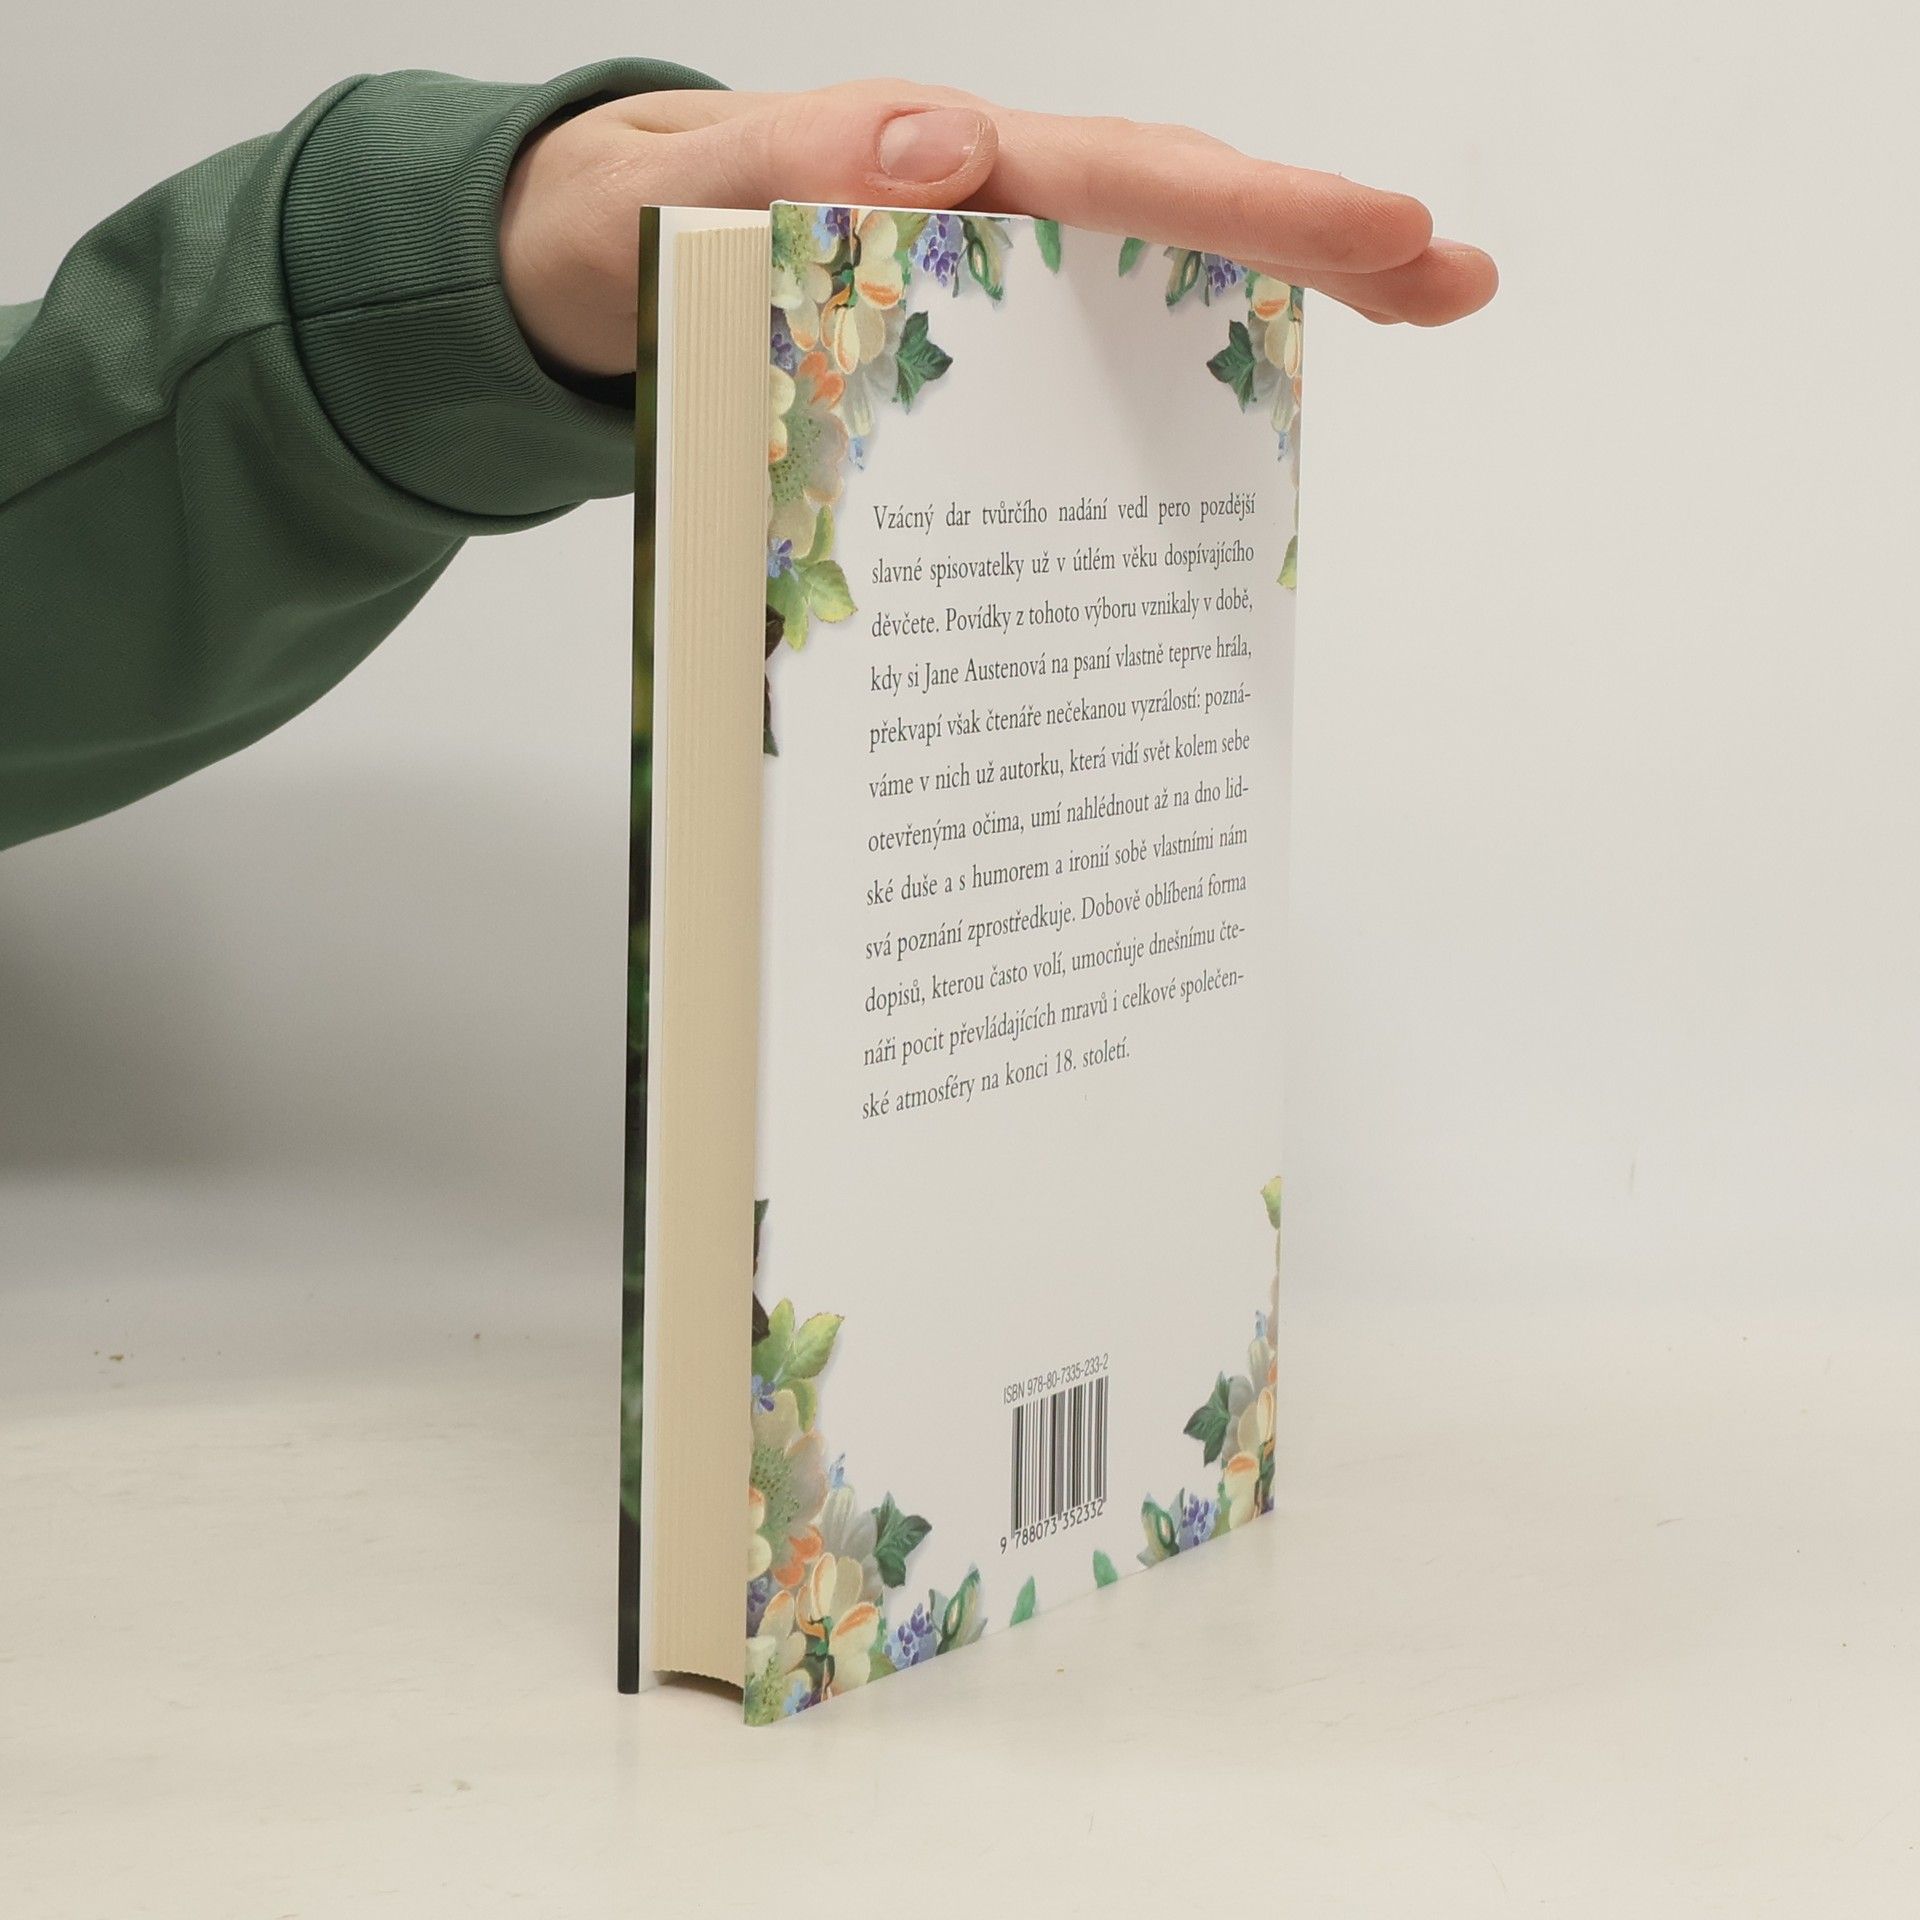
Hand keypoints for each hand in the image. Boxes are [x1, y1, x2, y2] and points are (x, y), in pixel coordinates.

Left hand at [500, 78, 1497, 379]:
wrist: (588, 271)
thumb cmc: (633, 233)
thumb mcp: (678, 197)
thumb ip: (789, 167)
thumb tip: (944, 153)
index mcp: (931, 170)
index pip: (1116, 180)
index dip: (1246, 208)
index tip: (1373, 233)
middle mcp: (983, 210)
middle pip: (1173, 210)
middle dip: (1317, 233)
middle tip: (1458, 275)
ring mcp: (990, 274)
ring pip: (1156, 271)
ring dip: (1286, 288)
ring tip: (1423, 304)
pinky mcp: (973, 340)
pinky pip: (1089, 347)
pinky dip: (1179, 363)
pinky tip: (1255, 403)